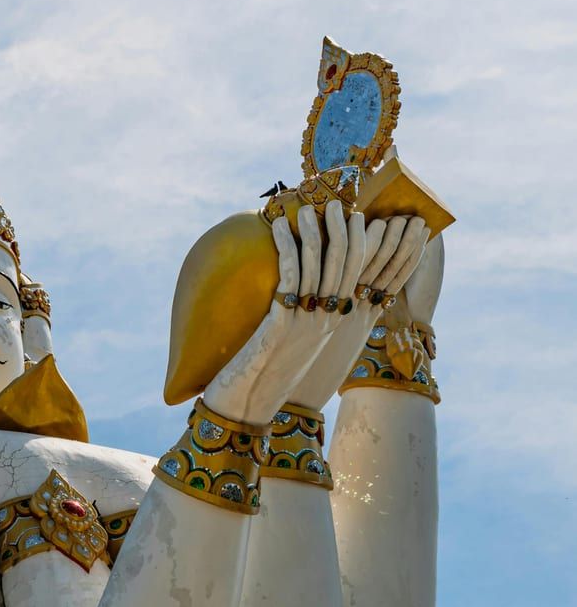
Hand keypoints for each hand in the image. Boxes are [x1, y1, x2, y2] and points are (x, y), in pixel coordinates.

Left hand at [205, 201, 421, 423]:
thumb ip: (298, 312)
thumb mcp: (290, 338)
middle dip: (343, 229)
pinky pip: (290, 277)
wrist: (245, 404)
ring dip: (313, 232)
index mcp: (335, 324)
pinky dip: (286, 248)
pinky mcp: (282, 325)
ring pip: (319, 267)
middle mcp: (328, 322)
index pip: (360, 275)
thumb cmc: (262, 371)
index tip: (356, 216)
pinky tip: (276, 230)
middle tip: (335, 202)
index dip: (361, 243)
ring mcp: (307, 323)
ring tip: (305, 209)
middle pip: (346, 265)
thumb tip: (294, 286)